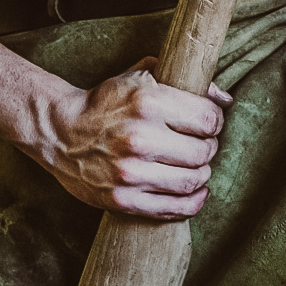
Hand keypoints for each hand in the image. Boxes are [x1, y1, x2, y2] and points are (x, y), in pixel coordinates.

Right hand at [35, 58, 230, 218]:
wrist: (61, 133)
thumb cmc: (105, 103)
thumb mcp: (140, 77)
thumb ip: (182, 80)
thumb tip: (224, 97)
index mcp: (147, 103)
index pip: (208, 119)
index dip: (215, 121)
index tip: (209, 123)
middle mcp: (140, 138)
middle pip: (203, 152)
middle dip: (209, 147)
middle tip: (202, 145)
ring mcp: (131, 173)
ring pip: (193, 181)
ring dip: (201, 174)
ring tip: (194, 166)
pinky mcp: (124, 199)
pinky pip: (174, 208)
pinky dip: (193, 202)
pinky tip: (195, 193)